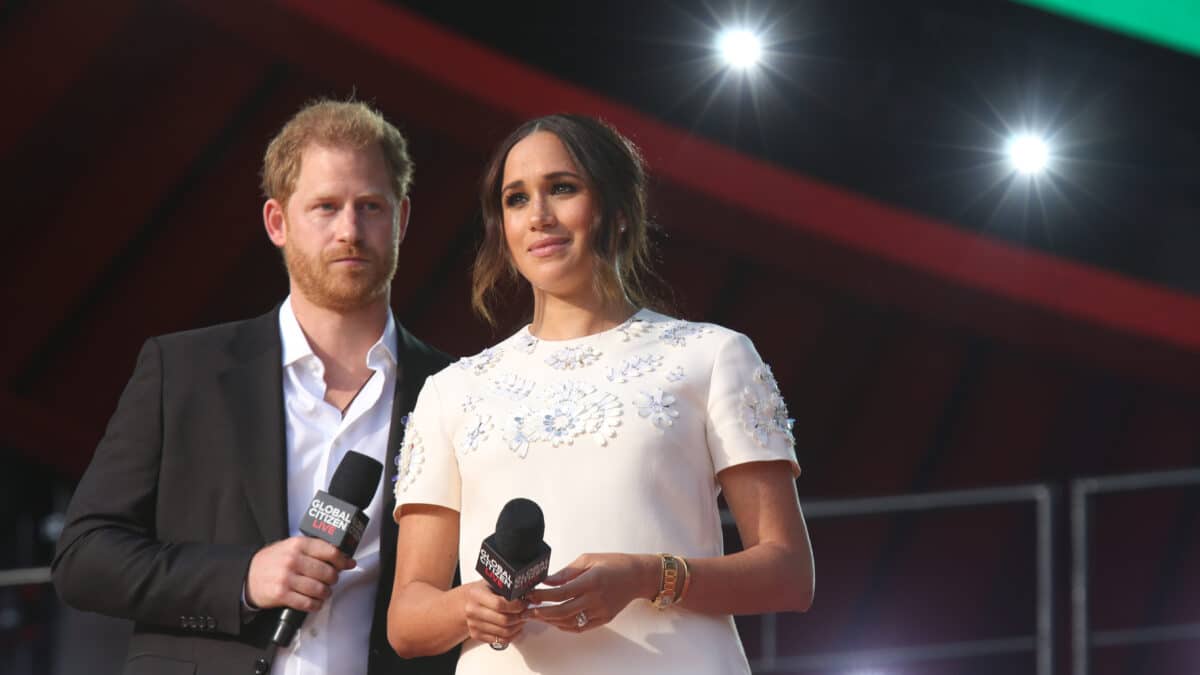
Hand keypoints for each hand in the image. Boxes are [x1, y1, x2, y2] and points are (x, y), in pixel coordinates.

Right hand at [246, 536, 355, 612]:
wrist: (246, 576)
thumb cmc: (271, 562)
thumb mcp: (290, 547)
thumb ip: (313, 550)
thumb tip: (341, 558)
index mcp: (297, 544)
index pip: (329, 551)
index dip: (342, 559)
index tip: (348, 564)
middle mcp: (293, 560)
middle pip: (327, 572)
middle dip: (333, 579)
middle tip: (331, 580)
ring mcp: (287, 578)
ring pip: (320, 589)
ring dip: (325, 593)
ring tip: (323, 592)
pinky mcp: (281, 594)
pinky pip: (307, 603)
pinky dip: (315, 605)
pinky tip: (314, 602)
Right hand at [463, 580, 527, 646]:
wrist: (465, 602)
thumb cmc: (482, 591)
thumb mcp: (492, 583)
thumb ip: (509, 588)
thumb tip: (532, 595)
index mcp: (476, 594)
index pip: (500, 604)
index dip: (516, 606)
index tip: (524, 603)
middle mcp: (473, 611)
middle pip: (503, 620)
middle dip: (520, 617)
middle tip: (526, 612)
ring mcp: (474, 624)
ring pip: (504, 632)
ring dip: (518, 626)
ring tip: (522, 619)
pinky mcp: (476, 635)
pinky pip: (499, 640)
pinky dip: (512, 635)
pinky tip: (515, 627)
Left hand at [525, 553, 656, 631]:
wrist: (637, 576)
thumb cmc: (613, 563)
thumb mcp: (589, 559)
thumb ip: (567, 572)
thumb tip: (547, 580)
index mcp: (591, 580)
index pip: (561, 592)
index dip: (542, 595)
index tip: (530, 594)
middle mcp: (596, 598)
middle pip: (562, 611)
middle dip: (542, 612)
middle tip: (528, 611)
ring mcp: (600, 611)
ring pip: (570, 622)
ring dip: (551, 620)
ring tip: (538, 615)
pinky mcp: (604, 619)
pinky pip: (581, 627)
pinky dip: (565, 626)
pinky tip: (556, 621)